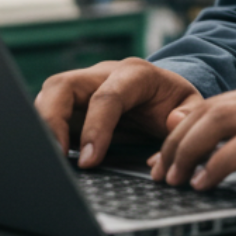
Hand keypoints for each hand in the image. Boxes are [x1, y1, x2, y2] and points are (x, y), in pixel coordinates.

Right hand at [35, 58, 202, 167]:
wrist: (164, 91)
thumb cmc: (174, 101)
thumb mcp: (192, 105)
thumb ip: (189, 114)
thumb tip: (173, 122)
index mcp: (136, 73)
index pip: (108, 96)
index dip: (96, 128)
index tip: (91, 161)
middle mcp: (103, 74)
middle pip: (63, 85)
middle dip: (52, 120)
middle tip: (56, 156)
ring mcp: (84, 85)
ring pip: (49, 94)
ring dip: (42, 125)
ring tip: (48, 158)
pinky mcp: (72, 102)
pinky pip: (49, 110)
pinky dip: (44, 130)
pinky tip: (49, 154)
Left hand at [149, 78, 235, 191]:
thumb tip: (225, 145)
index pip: (216, 103)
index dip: (184, 130)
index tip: (166, 157)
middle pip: (209, 109)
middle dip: (176, 141)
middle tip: (160, 171)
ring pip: (218, 121)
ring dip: (188, 151)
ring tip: (174, 179)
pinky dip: (217, 163)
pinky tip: (205, 183)